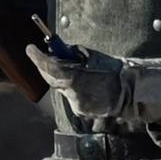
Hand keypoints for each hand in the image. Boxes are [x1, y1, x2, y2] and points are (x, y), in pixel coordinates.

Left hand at [29, 42, 160, 124]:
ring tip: (75, 71)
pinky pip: (70, 97)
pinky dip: (72, 90)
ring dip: (62, 79)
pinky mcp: (80, 111)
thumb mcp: (93, 56)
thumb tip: (58, 51)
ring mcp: (76, 103)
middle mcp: (73, 93)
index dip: (37, 57)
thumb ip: (73, 54)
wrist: (130, 92)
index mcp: (76, 77)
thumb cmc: (113, 71)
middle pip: (51, 78)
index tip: (30, 48)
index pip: (50, 66)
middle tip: (43, 56)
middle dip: (46, 67)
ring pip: (61, 89)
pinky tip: (85, 85)